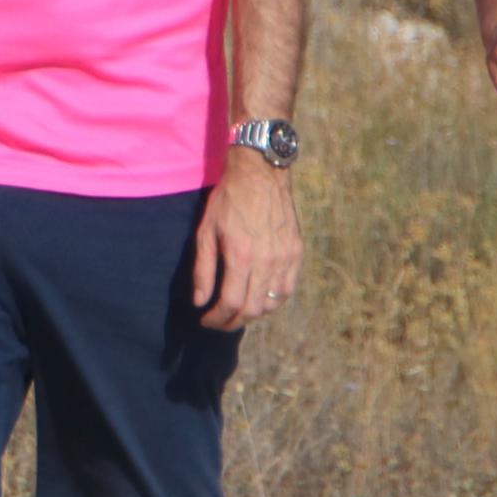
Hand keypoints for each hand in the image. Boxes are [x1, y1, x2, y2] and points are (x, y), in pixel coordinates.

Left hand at [189, 158, 301, 330]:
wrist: (260, 174)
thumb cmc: (228, 201)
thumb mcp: (206, 232)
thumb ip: (203, 270)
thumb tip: (200, 302)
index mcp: (241, 256)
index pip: (231, 303)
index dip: (217, 318)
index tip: (206, 320)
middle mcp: (266, 261)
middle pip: (252, 309)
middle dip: (232, 322)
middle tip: (220, 321)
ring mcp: (285, 258)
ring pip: (272, 304)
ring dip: (253, 314)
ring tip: (238, 312)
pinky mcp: (296, 253)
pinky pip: (287, 289)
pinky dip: (273, 301)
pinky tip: (261, 299)